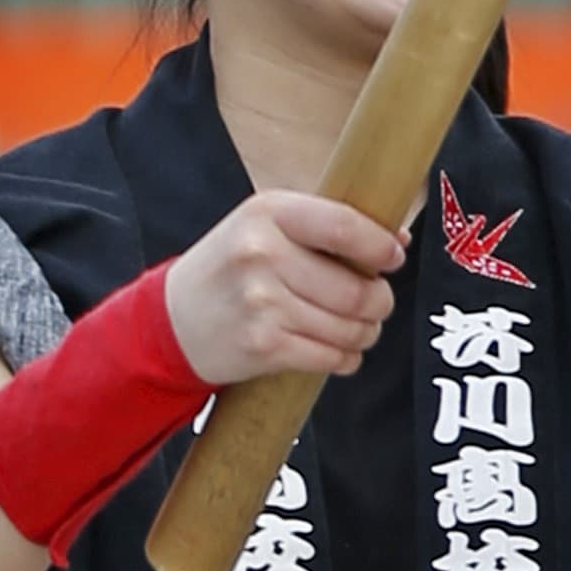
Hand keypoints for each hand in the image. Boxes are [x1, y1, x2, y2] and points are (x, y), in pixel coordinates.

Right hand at [164, 192, 404, 383]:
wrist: (171, 321)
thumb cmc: (232, 269)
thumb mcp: (267, 227)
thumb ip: (328, 226)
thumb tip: (399, 239)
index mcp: (267, 212)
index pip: (345, 226)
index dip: (381, 248)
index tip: (393, 258)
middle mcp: (261, 254)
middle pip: (358, 289)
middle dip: (379, 302)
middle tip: (375, 303)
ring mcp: (260, 302)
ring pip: (351, 327)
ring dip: (365, 333)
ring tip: (354, 327)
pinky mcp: (262, 345)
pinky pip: (332, 357)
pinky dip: (345, 358)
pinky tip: (335, 349)